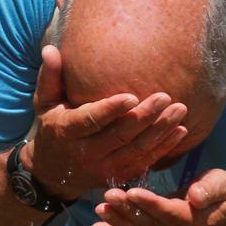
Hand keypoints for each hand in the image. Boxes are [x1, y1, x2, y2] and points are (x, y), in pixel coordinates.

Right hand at [25, 45, 188, 199]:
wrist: (53, 173)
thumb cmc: (51, 128)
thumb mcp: (44, 104)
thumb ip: (50, 77)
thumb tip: (50, 48)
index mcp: (67, 132)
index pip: (91, 121)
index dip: (111, 111)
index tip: (131, 96)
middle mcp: (87, 154)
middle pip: (120, 136)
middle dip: (144, 117)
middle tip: (165, 97)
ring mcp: (104, 168)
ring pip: (136, 150)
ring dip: (160, 132)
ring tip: (180, 110)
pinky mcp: (118, 176)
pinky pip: (144, 162)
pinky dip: (164, 148)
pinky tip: (181, 131)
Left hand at [89, 169, 225, 225]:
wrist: (223, 217)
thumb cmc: (222, 195)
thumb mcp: (224, 185)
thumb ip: (211, 190)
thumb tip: (195, 196)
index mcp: (194, 220)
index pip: (170, 213)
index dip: (151, 204)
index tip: (133, 193)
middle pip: (149, 223)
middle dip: (127, 210)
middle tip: (109, 196)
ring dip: (117, 221)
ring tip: (99, 210)